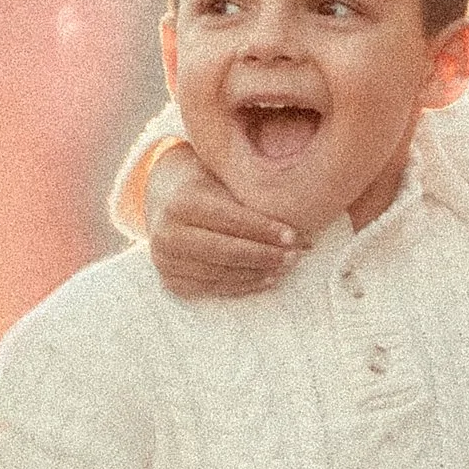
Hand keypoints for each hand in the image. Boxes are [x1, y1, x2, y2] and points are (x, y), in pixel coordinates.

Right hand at [146, 142, 304, 298]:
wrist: (165, 203)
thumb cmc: (207, 187)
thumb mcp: (224, 180)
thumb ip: (253, 198)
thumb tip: (303, 231)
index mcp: (181, 202)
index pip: (230, 219)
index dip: (264, 229)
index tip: (294, 236)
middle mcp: (168, 234)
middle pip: (226, 251)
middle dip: (264, 255)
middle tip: (295, 256)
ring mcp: (167, 262)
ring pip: (222, 273)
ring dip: (259, 272)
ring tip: (286, 267)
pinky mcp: (172, 282)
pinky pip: (214, 288)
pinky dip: (244, 284)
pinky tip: (267, 278)